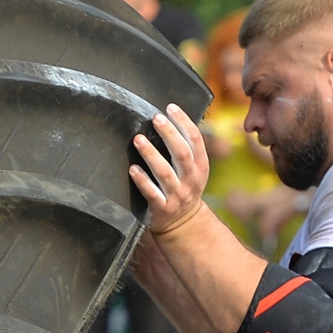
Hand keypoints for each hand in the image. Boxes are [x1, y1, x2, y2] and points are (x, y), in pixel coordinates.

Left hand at [127, 104, 211, 237]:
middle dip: (169, 134)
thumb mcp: (193, 169)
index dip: (184, 122)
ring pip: (164, 172)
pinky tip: (132, 169)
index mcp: (200, 166)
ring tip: (137, 139)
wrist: (184, 223)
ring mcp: (177, 195)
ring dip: (150, 154)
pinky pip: (151, 193)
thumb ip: (186, 148)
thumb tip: (170, 118)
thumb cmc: (184, 187)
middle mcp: (191, 180)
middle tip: (156, 118)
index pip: (195, 140)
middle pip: (181, 153)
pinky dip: (142, 180)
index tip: (170, 108)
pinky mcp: (162, 208)